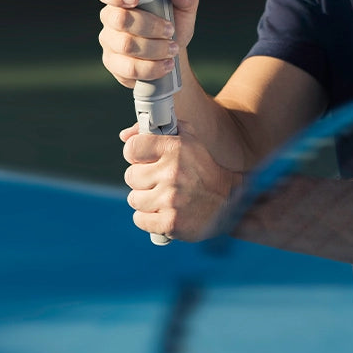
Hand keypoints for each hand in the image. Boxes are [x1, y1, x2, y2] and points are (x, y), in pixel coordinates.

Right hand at [97, 0, 199, 88]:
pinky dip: (152, 67)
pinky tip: (165, 65)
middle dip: (150, 26)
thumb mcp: (185, 8)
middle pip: (120, 19)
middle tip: (170, 30)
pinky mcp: (112, 63)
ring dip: (155, 49)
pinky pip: (128, 67)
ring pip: (126, 45)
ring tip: (172, 49)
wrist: (170, 54)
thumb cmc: (173, 24)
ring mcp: (109, 41)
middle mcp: (110, 17)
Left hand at [121, 121, 236, 241]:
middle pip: (130, 176)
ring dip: (145, 199)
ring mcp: (171, 200)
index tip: (143, 159)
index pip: (132, 148)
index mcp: (175, 148)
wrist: (229, 202)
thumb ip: (155, 129)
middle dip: (142, 179)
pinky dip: (149, 218)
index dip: (135, 154)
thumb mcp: (186, 139)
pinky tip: (164, 212)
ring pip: (134, 199)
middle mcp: (173, 173)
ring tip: (164, 197)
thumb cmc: (202, 168)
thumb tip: (124, 135)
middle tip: (159, 180)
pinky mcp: (171, 223)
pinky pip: (139, 219)